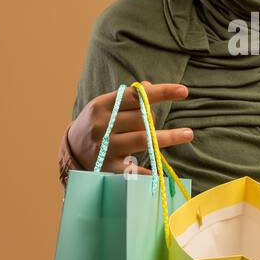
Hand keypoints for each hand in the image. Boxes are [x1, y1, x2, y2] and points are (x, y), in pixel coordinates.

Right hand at [64, 82, 193, 173]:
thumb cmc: (96, 123)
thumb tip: (149, 87)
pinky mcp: (107, 167)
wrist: (71, 150)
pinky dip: (147, 171)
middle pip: (140, 118)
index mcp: (101, 106)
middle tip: (154, 124)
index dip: (161, 92)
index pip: (135, 96)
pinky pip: (133, 168)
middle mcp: (102, 125)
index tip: (183, 91)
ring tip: (187, 134)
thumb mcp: (106, 106)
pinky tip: (160, 172)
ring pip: (142, 139)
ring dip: (167, 138)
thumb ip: (127, 98)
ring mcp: (104, 147)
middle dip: (153, 119)